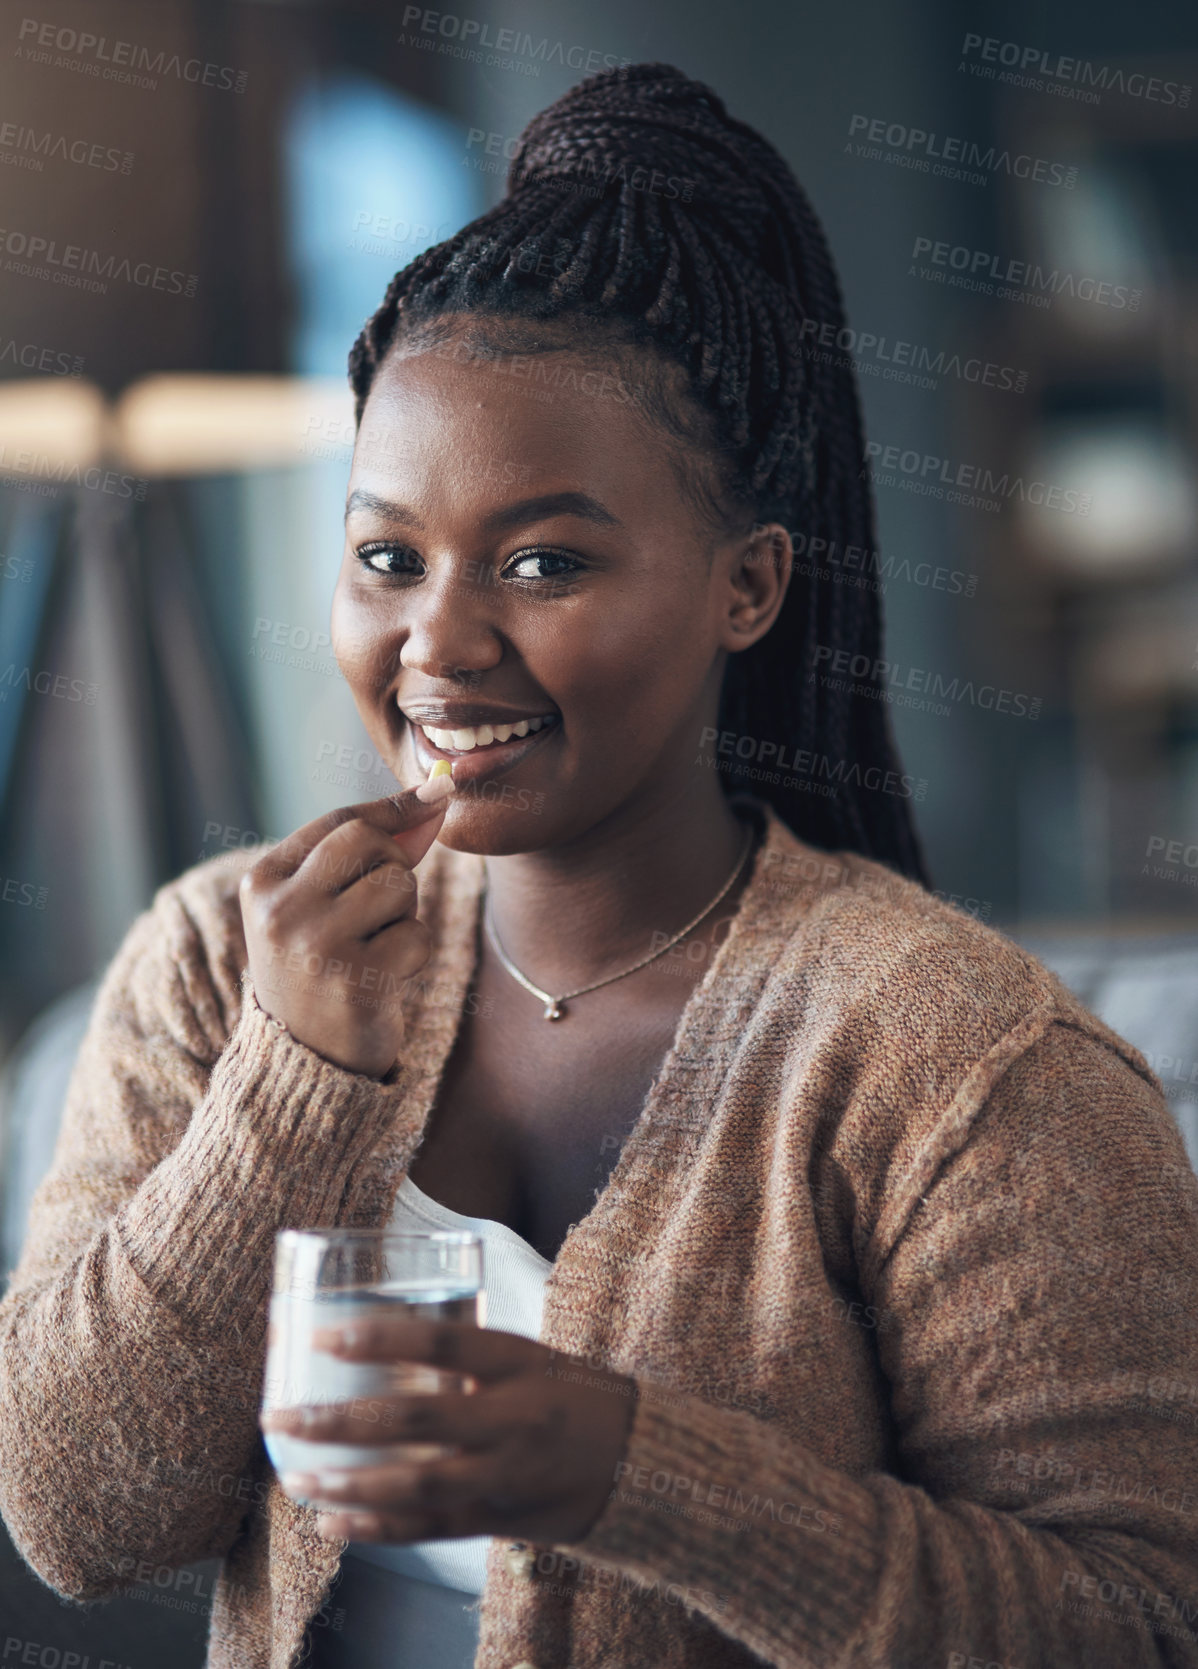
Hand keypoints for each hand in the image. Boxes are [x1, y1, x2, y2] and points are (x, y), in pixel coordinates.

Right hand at [239, 774, 454, 1078]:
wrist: (305, 1061)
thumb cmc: (321, 968)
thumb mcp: (324, 904)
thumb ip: (371, 851)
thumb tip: (436, 795)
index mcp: (263, 882)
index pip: (340, 822)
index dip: (395, 808)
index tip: (439, 793)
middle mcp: (281, 910)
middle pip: (372, 842)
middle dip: (395, 865)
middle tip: (379, 910)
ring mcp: (315, 946)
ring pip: (399, 885)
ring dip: (404, 914)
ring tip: (373, 948)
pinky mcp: (355, 982)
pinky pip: (416, 935)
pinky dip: (413, 955)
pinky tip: (384, 980)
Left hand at [259, 1317, 637, 1545]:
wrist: (643, 1464)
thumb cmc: (575, 1395)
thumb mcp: (531, 1359)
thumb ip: (467, 1360)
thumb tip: (383, 1350)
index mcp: (521, 1363)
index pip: (444, 1343)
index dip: (382, 1337)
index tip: (325, 1332)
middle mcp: (512, 1419)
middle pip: (414, 1419)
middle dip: (338, 1421)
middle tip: (280, 1415)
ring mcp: (505, 1476)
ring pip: (413, 1483)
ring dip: (345, 1482)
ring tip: (294, 1477)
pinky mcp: (499, 1520)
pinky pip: (429, 1527)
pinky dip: (376, 1527)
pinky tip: (332, 1521)